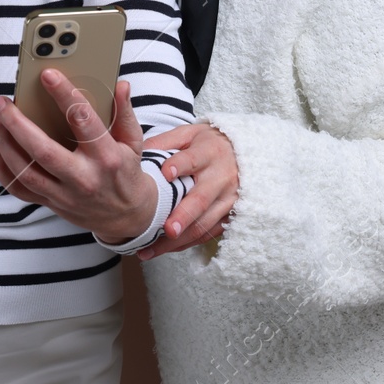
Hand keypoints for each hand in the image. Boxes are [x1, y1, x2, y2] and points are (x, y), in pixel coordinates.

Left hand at [0, 74, 157, 243]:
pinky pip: (18, 188)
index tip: (47, 75)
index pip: (82, 121)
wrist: (126, 216)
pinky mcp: (50, 203)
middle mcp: (83, 178)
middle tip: (2, 102)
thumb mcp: (132, 142)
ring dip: (5, 142)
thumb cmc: (125, 172)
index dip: (64, 95)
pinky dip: (4, 167)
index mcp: (106, 157)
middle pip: (42, 150)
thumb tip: (120, 85)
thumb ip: (124, 113)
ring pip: (24, 171)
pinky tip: (0, 146)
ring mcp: (64, 194)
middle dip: (17, 123)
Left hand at [135, 122, 238, 260]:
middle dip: (184, 216)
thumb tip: (137, 153)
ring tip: (152, 250)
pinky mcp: (229, 215)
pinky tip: (166, 249)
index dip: (179, 166)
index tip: (165, 173)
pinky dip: (187, 243)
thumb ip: (165, 142)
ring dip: (179, 240)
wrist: (246, 154)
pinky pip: (208, 233)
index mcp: (208, 153)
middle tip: (167, 230)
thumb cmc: (209, 144)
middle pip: (201, 199)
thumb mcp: (190, 134)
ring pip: (204, 223)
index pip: (192, 160)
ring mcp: (227, 199)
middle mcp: (220, 178)